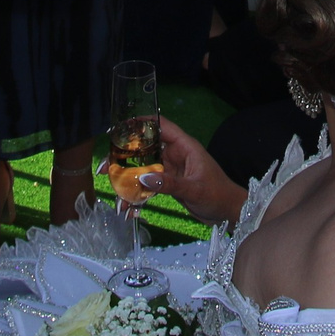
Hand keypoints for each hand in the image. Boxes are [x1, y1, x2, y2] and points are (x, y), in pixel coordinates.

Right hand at [115, 115, 246, 226]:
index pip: (161, 126)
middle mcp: (175, 154)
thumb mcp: (193, 189)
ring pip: (144, 167)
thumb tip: (142, 178)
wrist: (228, 212)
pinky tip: (127, 204)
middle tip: (107, 166)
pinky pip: (149, 184)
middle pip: (147, 148)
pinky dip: (138, 192)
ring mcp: (171, 169)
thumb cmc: (217, 194)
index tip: (120, 127)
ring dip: (129, 177)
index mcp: (184, 146)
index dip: (142, 123)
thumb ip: (169, 184)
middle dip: (126, 155)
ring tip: (112, 188)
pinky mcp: (169, 183)